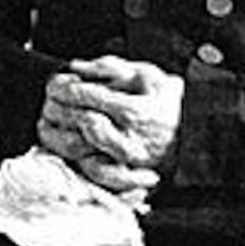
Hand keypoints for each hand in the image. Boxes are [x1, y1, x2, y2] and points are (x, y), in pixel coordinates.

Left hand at [48, 55, 183, 170]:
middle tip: (47, 100)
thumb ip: (110, 67)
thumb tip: (76, 66)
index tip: (53, 83)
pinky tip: (63, 146)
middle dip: (56, 108)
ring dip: (55, 134)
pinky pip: (88, 173)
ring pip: (76, 151)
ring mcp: (123, 164)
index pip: (86, 97)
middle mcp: (126, 140)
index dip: (64, 88)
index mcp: (133, 111)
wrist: (197, 137)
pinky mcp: (122, 179)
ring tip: (47, 121)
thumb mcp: (147, 75)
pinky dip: (71, 159)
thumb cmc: (169, 103)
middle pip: (77, 122)